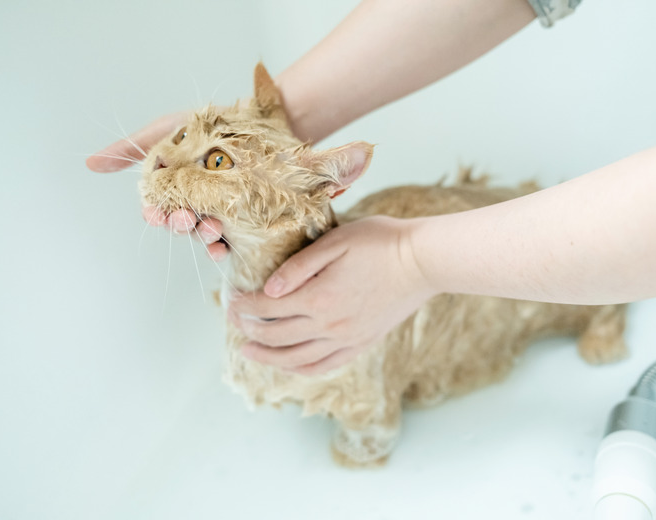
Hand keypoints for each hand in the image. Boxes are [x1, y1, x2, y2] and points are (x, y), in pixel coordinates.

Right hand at [86, 111, 228, 260]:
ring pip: (203, 233)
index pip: (157, 209)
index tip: (154, 213)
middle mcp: (193, 203)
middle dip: (178, 224)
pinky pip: (230, 241)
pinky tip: (221, 247)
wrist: (254, 116)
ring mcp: (217, 212)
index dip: (154, 214)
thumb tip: (92, 163)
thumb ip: (128, 150)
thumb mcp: (164, 131)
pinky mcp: (242, 218)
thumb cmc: (207, 124)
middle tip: (184, 217)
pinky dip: (221, 247)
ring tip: (211, 226)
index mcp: (172, 188)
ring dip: (202, 235)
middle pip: (179, 223)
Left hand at [228, 216, 435, 374]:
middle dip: (249, 330)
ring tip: (250, 351)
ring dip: (268, 357)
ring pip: (296, 359)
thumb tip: (268, 289)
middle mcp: (330, 326)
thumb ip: (299, 267)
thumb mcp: (336, 241)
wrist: (424, 262)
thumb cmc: (381, 243)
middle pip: (276, 336)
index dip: (244, 305)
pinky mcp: (362, 343)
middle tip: (233, 323)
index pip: (268, 308)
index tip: (231, 300)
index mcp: (320, 297)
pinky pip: (324, 365)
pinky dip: (300, 368)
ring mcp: (347, 339)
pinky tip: (289, 364)